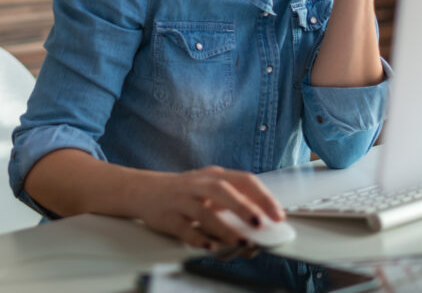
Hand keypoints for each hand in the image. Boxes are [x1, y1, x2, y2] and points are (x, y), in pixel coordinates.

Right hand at [134, 165, 284, 250]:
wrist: (143, 190)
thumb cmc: (184, 192)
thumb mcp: (209, 188)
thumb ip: (234, 202)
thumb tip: (262, 224)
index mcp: (214, 176)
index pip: (243, 180)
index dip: (263, 197)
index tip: (278, 215)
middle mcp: (198, 185)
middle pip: (222, 190)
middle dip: (243, 207)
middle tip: (259, 223)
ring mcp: (181, 200)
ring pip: (203, 211)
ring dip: (223, 227)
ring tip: (239, 241)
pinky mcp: (167, 217)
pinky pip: (183, 228)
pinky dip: (198, 238)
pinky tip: (210, 246)